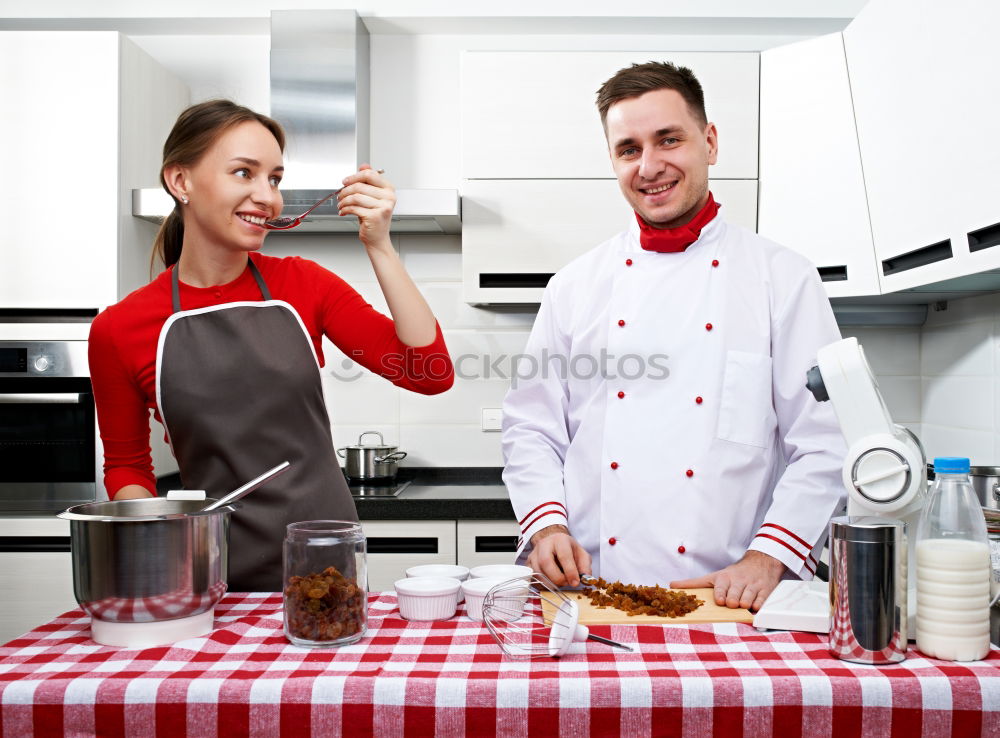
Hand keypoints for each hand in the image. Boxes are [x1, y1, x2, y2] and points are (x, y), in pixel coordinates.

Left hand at [338, 164, 394, 249]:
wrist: (377, 237)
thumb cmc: (374, 218)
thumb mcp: (372, 197)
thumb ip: (368, 181)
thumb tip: (363, 166)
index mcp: (389, 189)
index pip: (369, 174)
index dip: (354, 176)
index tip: (345, 182)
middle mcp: (389, 197)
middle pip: (360, 186)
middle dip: (345, 190)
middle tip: (340, 196)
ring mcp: (383, 207)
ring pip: (355, 197)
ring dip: (344, 201)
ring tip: (341, 205)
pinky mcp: (375, 216)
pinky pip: (354, 208)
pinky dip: (345, 209)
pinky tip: (343, 212)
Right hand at [527, 525, 591, 587]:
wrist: (552, 542)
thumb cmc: (567, 549)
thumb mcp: (581, 553)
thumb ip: (585, 566)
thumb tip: (585, 579)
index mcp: (560, 540)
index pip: (564, 555)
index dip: (570, 571)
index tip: (575, 582)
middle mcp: (544, 545)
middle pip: (546, 562)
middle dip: (557, 578)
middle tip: (566, 583)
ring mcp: (533, 554)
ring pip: (537, 572)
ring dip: (550, 583)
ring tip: (560, 582)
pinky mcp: (528, 563)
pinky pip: (532, 577)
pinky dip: (542, 584)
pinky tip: (550, 583)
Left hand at [669, 550, 785, 610]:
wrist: (760, 563)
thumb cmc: (733, 574)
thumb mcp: (713, 576)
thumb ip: (693, 583)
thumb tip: (671, 586)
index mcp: (725, 578)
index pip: (721, 586)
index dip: (721, 594)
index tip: (720, 600)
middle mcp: (739, 581)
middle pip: (735, 595)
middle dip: (733, 601)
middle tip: (732, 603)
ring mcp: (753, 586)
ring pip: (748, 599)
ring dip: (745, 603)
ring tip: (743, 604)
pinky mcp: (765, 591)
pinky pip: (762, 601)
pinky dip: (758, 605)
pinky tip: (755, 605)